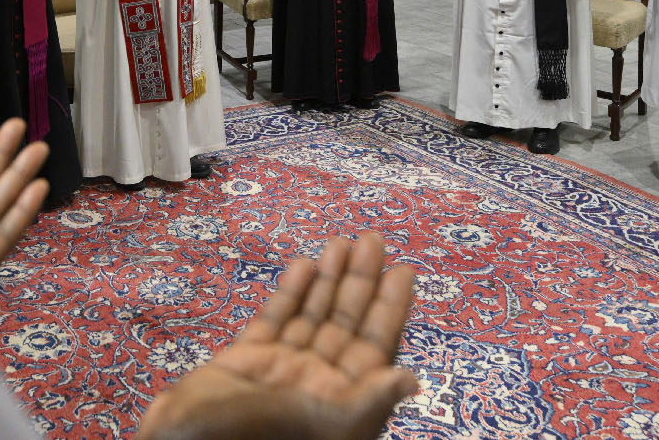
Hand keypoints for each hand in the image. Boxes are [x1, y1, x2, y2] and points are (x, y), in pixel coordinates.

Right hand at [135, 233, 418, 439]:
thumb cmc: (261, 435)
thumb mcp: (328, 424)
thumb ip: (369, 400)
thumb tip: (410, 379)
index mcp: (341, 403)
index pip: (374, 348)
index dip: (390, 309)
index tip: (402, 270)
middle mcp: (317, 384)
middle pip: (345, 324)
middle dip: (359, 282)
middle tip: (371, 239)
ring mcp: (282, 370)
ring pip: (311, 317)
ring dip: (327, 280)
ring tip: (339, 243)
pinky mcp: (248, 360)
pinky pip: (274, 321)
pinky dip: (289, 294)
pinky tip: (302, 265)